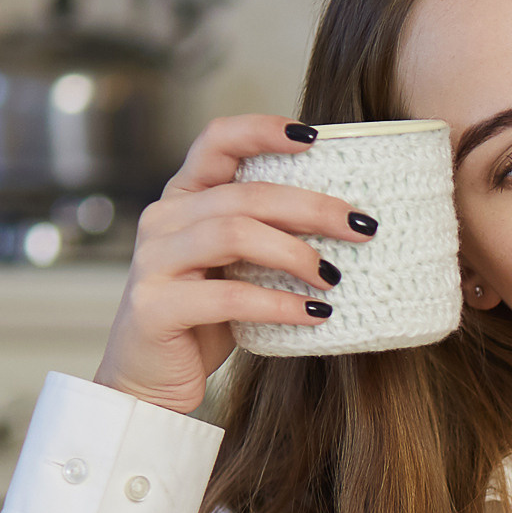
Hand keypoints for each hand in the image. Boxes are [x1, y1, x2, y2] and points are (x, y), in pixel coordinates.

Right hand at [94, 116, 370, 412]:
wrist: (149, 381)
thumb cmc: (206, 320)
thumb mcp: (238, 267)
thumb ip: (268, 235)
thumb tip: (348, 220)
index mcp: (184, 198)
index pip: (217, 140)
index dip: (263, 131)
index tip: (315, 138)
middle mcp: (162, 220)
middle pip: (244, 193)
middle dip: (311, 207)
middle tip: (361, 227)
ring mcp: (153, 261)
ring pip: (233, 233)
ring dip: (295, 253)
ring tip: (335, 276)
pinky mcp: (155, 307)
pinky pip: (227, 296)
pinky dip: (279, 304)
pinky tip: (315, 314)